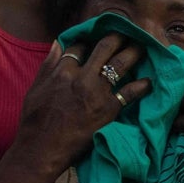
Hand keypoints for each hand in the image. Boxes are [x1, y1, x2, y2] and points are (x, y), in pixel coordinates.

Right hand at [14, 35, 150, 173]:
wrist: (42, 150)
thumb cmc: (34, 122)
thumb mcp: (35, 90)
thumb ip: (47, 66)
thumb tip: (57, 44)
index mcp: (62, 71)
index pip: (79, 46)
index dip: (89, 39)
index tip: (97, 37)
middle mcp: (81, 77)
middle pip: (104, 47)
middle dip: (118, 37)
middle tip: (128, 33)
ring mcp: (97, 92)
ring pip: (120, 64)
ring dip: (134, 53)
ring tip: (143, 47)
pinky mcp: (109, 109)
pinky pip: (130, 93)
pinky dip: (142, 86)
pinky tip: (149, 82)